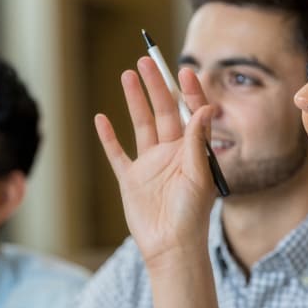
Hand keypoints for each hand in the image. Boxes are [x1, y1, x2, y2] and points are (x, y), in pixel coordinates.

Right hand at [94, 57, 218, 267]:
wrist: (171, 247)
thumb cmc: (192, 216)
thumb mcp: (199, 175)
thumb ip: (198, 141)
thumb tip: (206, 107)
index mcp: (192, 151)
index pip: (191, 113)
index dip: (188, 91)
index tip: (183, 70)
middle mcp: (171, 153)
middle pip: (163, 111)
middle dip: (156, 85)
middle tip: (148, 60)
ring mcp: (149, 164)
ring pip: (141, 124)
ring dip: (134, 100)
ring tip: (128, 74)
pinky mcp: (130, 179)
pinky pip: (117, 153)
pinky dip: (108, 137)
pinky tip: (101, 119)